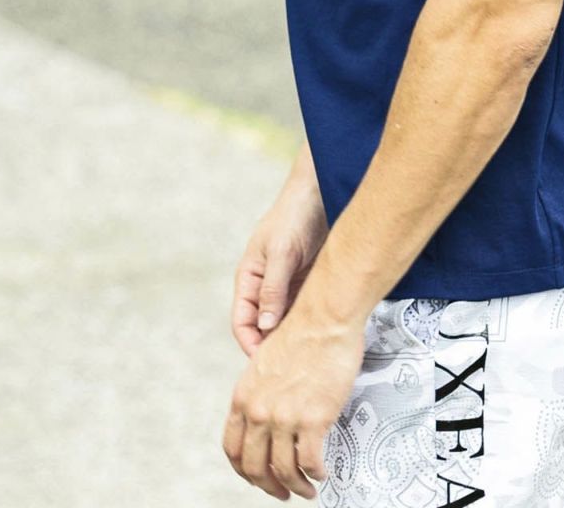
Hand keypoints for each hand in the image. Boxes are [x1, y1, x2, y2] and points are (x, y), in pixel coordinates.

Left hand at [223, 303, 364, 499]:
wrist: (324, 318)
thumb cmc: (302, 332)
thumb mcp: (265, 363)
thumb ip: (261, 392)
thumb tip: (268, 415)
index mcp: (244, 396)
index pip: (233, 448)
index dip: (245, 470)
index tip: (258, 477)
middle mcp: (258, 410)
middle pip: (254, 467)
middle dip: (269, 486)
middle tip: (283, 492)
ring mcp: (284, 417)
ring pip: (283, 470)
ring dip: (296, 486)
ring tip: (307, 489)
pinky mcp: (312, 419)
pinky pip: (309, 462)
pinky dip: (315, 473)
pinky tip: (322, 471)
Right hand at [231, 167, 327, 357]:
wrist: (321, 194)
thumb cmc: (294, 216)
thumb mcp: (281, 252)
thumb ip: (273, 288)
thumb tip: (266, 325)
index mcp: (249, 278)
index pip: (242, 322)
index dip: (250, 344)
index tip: (265, 364)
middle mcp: (265, 287)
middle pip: (263, 328)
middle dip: (272, 350)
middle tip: (289, 370)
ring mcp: (286, 287)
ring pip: (284, 324)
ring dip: (292, 340)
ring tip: (306, 358)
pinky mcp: (306, 285)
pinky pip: (302, 313)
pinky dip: (308, 326)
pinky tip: (321, 337)